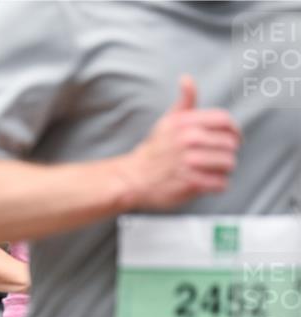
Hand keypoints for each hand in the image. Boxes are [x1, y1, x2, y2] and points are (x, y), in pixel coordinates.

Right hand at [121, 76, 240, 209]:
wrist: (133, 178)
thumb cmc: (154, 150)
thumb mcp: (167, 122)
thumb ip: (184, 101)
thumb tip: (186, 79)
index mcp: (185, 123)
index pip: (224, 120)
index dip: (234, 130)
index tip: (233, 139)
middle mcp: (188, 140)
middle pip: (230, 143)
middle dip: (227, 152)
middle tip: (217, 158)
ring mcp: (190, 162)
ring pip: (228, 163)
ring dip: (224, 169)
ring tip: (213, 170)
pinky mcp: (190, 183)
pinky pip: (220, 182)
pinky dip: (218, 185)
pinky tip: (208, 182)